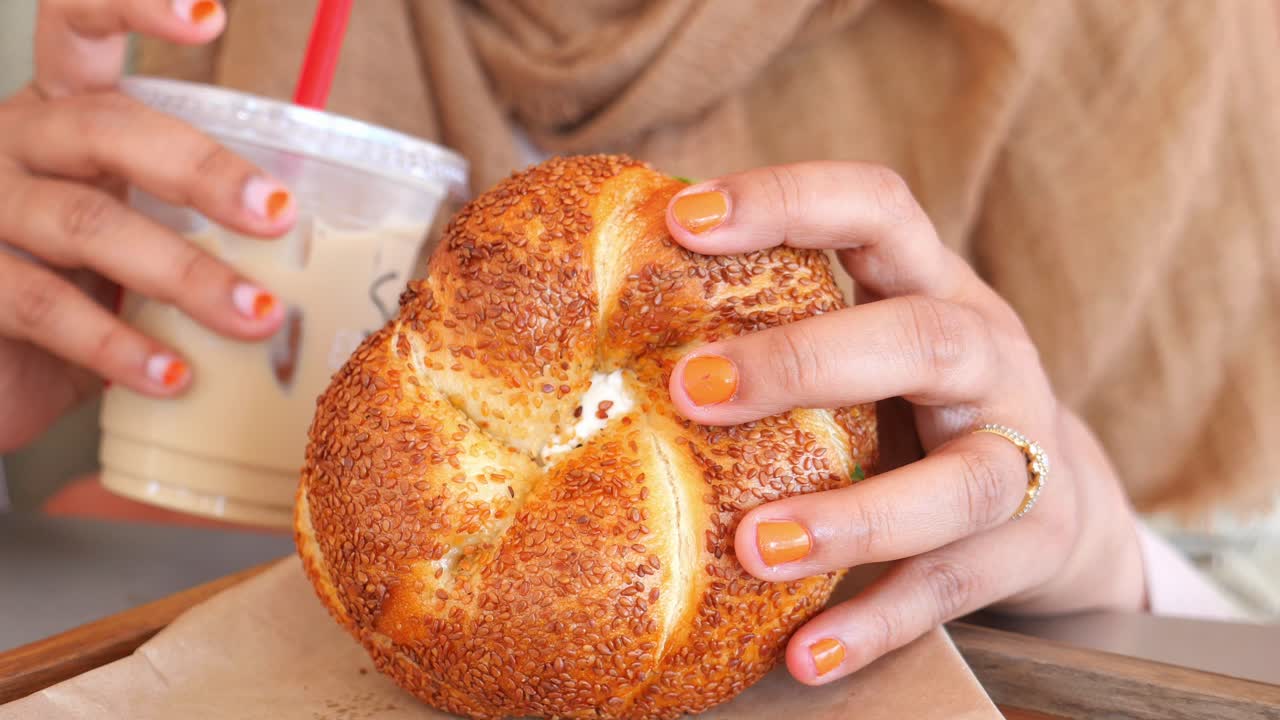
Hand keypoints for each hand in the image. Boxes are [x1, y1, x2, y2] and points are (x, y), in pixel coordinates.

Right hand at [0, 0, 294, 452]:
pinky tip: (176, 376)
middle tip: (277, 214)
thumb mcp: (140, 246)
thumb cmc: (82, 295)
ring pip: (85, 223)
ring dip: (184, 275)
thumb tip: (326, 259)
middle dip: (201, 170)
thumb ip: (201, 231)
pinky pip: (47, 308)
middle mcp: (17, 145)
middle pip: (105, 128)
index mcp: (66, 116)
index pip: (80, 25)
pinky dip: (119, 346)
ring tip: (258, 318)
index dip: (134, 6)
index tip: (212, 17)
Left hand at [664, 163, 1145, 683]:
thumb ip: (782, 321)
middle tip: (691, 389)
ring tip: (754, 547)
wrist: (1063, 499)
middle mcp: (989, 355)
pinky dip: (878, 622)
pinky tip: (805, 655)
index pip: (875, 207)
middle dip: (804, 361)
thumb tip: (612, 315)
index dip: (787, 200)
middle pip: (921, 339)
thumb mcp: (868, 344)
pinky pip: (954, 589)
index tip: (682, 218)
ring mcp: (1024, 454)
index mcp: (934, 284)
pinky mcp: (1030, 547)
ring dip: (855, 516)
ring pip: (960, 482)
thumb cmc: (917, 404)